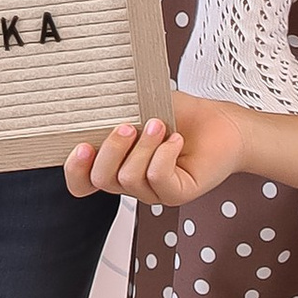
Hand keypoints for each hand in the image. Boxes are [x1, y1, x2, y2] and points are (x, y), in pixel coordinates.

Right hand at [63, 98, 247, 205]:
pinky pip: (158, 180)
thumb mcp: (139, 106)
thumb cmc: (180, 114)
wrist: (221, 122)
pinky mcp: (176, 194)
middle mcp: (131, 180)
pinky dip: (164, 155)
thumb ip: (113, 110)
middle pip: (101, 179)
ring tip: (159, 125)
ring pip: (129, 178)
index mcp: (116, 163)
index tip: (82, 145)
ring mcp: (153, 191)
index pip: (82, 182)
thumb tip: (90, 103)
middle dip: (111, 149)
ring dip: (144, 146)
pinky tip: (175, 140)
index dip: (76, 169)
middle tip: (128, 126)